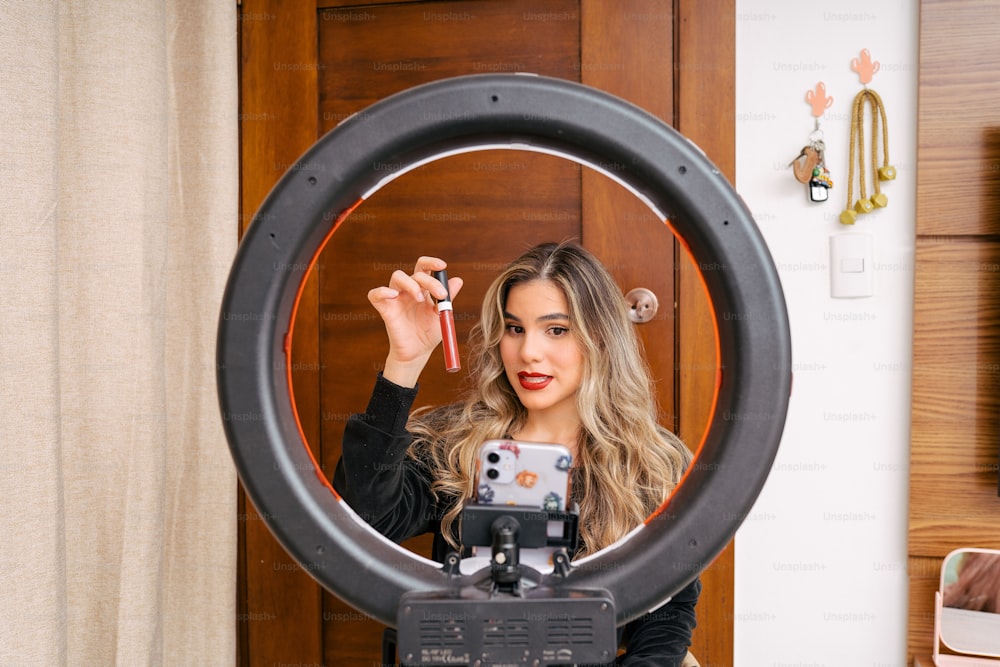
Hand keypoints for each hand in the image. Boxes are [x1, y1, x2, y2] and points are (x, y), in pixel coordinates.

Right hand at [368, 256, 463, 386]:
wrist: (418, 353)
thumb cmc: (428, 333)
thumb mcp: (442, 315)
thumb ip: (448, 298)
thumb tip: (458, 280)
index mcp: (423, 289)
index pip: (424, 268)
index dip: (431, 262)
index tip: (442, 266)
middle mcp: (408, 290)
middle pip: (415, 273)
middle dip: (430, 281)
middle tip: (441, 295)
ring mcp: (396, 298)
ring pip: (397, 276)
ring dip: (411, 284)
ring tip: (421, 299)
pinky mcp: (385, 309)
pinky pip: (376, 294)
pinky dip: (382, 291)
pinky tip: (393, 295)